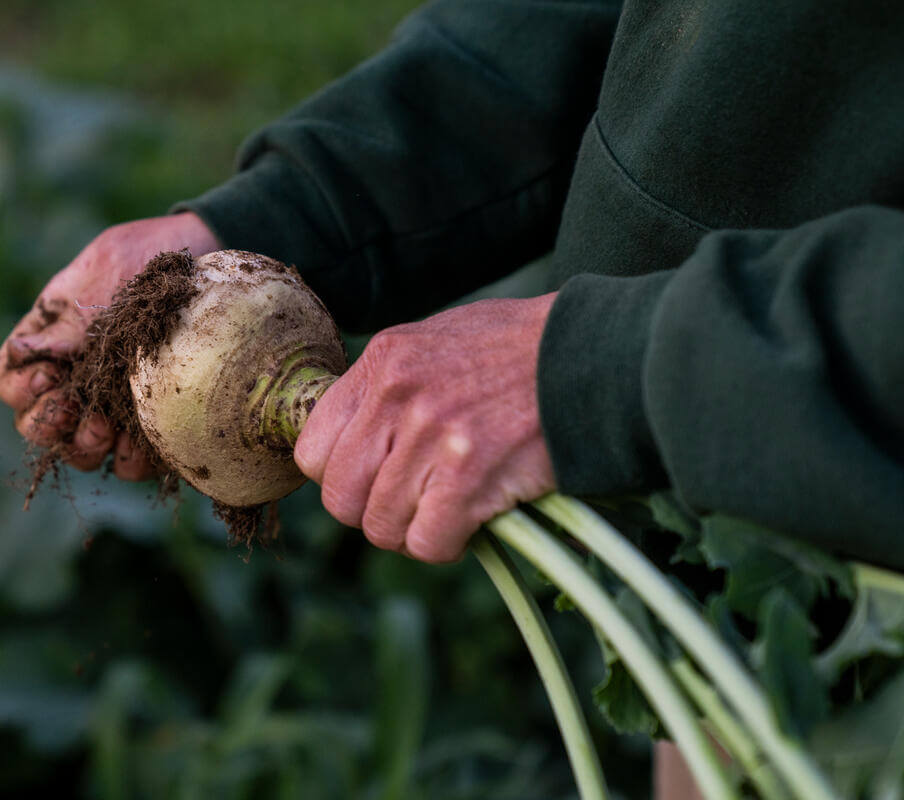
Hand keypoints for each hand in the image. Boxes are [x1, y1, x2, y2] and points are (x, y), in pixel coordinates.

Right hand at [0, 212, 219, 476]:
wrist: (209, 252)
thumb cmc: (149, 255)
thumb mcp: (107, 273)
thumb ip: (72, 318)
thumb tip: (25, 352)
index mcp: (49, 338)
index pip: (8, 377)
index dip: (18, 388)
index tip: (48, 378)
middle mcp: (73, 376)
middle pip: (35, 423)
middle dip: (48, 426)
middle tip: (74, 413)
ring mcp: (111, 402)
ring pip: (79, 449)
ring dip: (84, 449)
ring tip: (106, 431)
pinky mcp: (150, 420)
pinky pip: (130, 460)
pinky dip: (131, 461)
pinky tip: (145, 444)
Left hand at [294, 294, 558, 562]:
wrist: (593, 354)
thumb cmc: (519, 349)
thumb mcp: (436, 340)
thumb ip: (388, 386)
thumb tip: (353, 441)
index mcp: (382, 362)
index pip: (311, 449)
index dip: (340, 476)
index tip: (374, 478)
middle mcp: (396, 397)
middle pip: (341, 499)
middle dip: (374, 513)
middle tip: (415, 504)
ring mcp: (431, 436)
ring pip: (382, 527)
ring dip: (416, 531)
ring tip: (452, 508)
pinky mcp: (470, 475)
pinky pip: (428, 541)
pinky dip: (448, 544)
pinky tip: (474, 520)